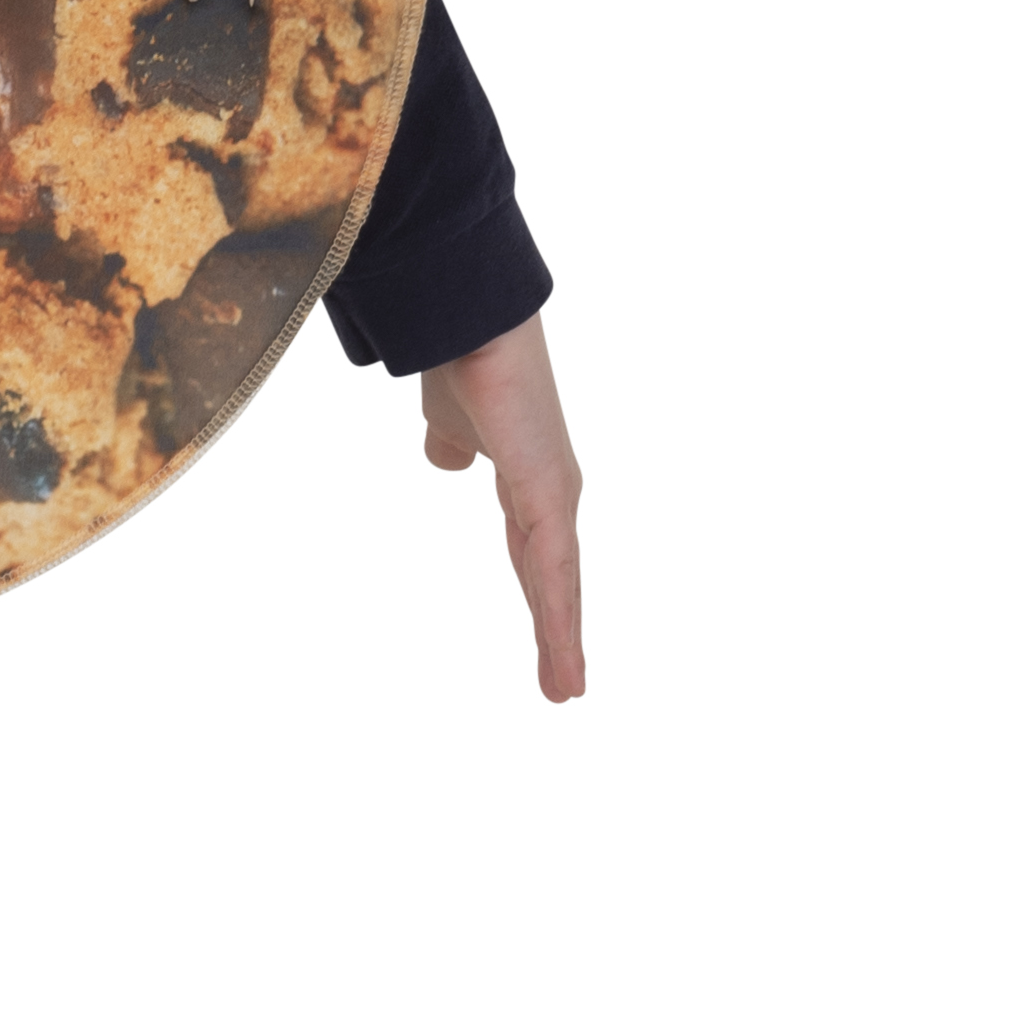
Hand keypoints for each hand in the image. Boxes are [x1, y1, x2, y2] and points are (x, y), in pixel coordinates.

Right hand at [419, 313, 584, 702]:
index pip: (537, 555)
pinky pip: (552, 564)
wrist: (466, 321)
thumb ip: (451, 445)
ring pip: (559, 582)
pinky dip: (559, 613)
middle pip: (555, 578)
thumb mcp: (447, 423)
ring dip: (562, 637)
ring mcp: (554, 493)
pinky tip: (563, 650)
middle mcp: (551, 492)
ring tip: (566, 689)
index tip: (549, 643)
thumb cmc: (460, 361)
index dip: (542, 599)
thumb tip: (446, 462)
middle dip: (558, 632)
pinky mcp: (547, 490)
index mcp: (529, 482)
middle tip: (564, 686)